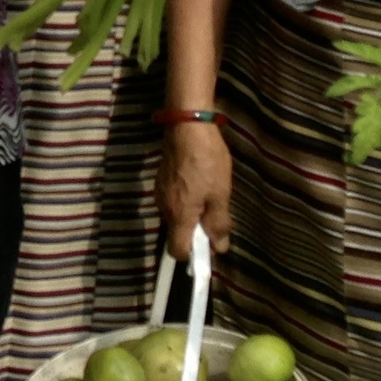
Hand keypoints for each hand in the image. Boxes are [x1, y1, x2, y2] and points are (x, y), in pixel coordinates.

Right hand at [158, 121, 232, 257]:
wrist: (187, 126)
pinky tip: (198, 181)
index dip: (193, 255)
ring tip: (210, 193)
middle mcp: (164, 208)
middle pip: (177, 233)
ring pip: (176, 215)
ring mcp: (160, 193)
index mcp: (179, 216)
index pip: (177, 251)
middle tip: (216, 214)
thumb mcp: (220, 194)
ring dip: (192, 213)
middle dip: (196, 231)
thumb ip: (218, 224)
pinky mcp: (161, 180)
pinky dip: (186, 199)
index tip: (209, 246)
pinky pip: (173, 200)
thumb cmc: (206, 161)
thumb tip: (219, 248)